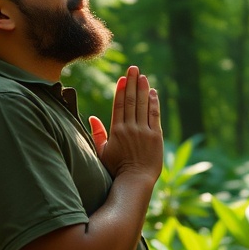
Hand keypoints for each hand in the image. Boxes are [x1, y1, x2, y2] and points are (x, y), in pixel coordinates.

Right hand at [89, 65, 163, 182]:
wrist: (135, 182)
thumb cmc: (116, 169)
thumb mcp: (102, 152)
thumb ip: (97, 134)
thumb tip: (92, 118)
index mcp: (117, 131)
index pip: (119, 105)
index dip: (121, 89)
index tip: (123, 77)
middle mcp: (131, 128)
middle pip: (131, 101)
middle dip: (133, 83)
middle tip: (134, 68)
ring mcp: (144, 132)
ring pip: (143, 105)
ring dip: (143, 89)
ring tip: (143, 76)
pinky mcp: (156, 136)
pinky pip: (155, 115)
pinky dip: (154, 102)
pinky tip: (153, 92)